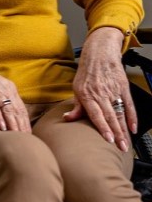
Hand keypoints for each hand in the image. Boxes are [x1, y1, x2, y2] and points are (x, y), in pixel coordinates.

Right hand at [0, 41, 30, 131]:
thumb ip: (1, 99)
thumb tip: (5, 113)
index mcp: (10, 88)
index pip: (21, 109)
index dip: (25, 122)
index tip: (28, 134)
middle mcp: (6, 89)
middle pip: (17, 111)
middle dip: (22, 127)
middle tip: (26, 140)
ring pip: (8, 111)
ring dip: (13, 125)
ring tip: (17, 137)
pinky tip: (1, 128)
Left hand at [65, 27, 134, 151]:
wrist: (100, 54)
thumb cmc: (86, 72)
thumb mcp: (76, 88)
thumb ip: (76, 106)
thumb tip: (68, 118)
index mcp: (87, 95)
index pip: (96, 114)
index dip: (103, 127)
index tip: (108, 139)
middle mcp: (101, 94)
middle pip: (110, 117)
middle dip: (116, 134)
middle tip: (121, 147)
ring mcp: (113, 91)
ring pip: (120, 113)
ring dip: (124, 129)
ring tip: (126, 143)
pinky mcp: (123, 88)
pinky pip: (129, 105)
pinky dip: (133, 117)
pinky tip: (133, 128)